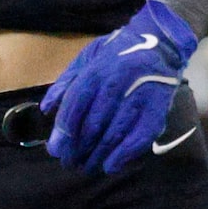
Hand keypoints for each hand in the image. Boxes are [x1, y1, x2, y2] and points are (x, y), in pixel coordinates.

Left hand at [42, 0, 196, 174]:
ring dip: (98, 155)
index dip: (64, 131)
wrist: (161, 42)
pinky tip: (111, 166)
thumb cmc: (117, 52)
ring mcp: (140, 96)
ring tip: (86, 167)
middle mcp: (118, 83)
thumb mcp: (86, 58)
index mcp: (97, 70)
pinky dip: (125, 154)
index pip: (76, 106)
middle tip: (69, 163)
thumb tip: (46, 109)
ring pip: (114, 133)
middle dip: (78, 148)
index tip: (56, 150)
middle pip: (93, 124)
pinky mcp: (158, 108)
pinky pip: (140, 136)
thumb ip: (66, 83)